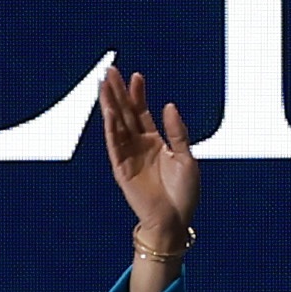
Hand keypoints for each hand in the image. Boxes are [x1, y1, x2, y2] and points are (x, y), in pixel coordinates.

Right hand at [97, 67, 198, 250]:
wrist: (175, 221)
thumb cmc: (184, 194)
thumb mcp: (187, 158)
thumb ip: (177, 132)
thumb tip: (169, 105)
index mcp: (155, 142)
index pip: (143, 112)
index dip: (139, 94)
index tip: (137, 75)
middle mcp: (139, 146)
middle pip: (125, 113)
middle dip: (118, 92)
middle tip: (110, 70)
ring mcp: (129, 157)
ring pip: (116, 125)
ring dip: (109, 104)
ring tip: (103, 84)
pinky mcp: (121, 170)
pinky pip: (114, 145)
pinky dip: (111, 128)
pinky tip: (109, 112)